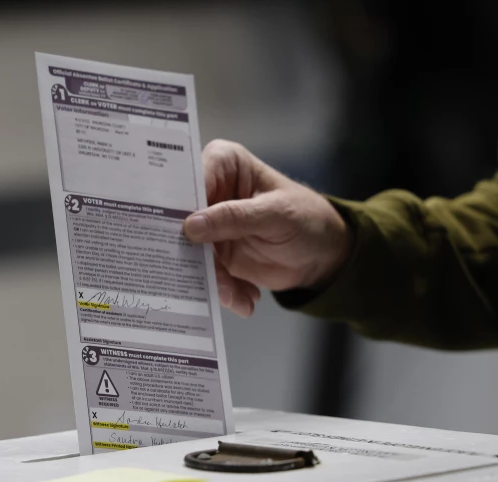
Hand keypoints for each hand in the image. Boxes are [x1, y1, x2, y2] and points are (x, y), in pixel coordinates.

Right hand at [184, 140, 351, 316]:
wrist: (321, 253)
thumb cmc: (305, 217)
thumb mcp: (275, 214)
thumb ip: (235, 217)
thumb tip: (192, 225)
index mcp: (223, 164)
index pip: (189, 178)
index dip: (176, 202)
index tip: (175, 229)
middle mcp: (209, 192)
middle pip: (181, 218)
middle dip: (187, 250)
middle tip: (195, 273)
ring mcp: (209, 226)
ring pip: (192, 252)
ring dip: (212, 279)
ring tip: (235, 297)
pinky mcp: (215, 254)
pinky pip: (207, 274)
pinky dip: (225, 291)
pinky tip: (246, 301)